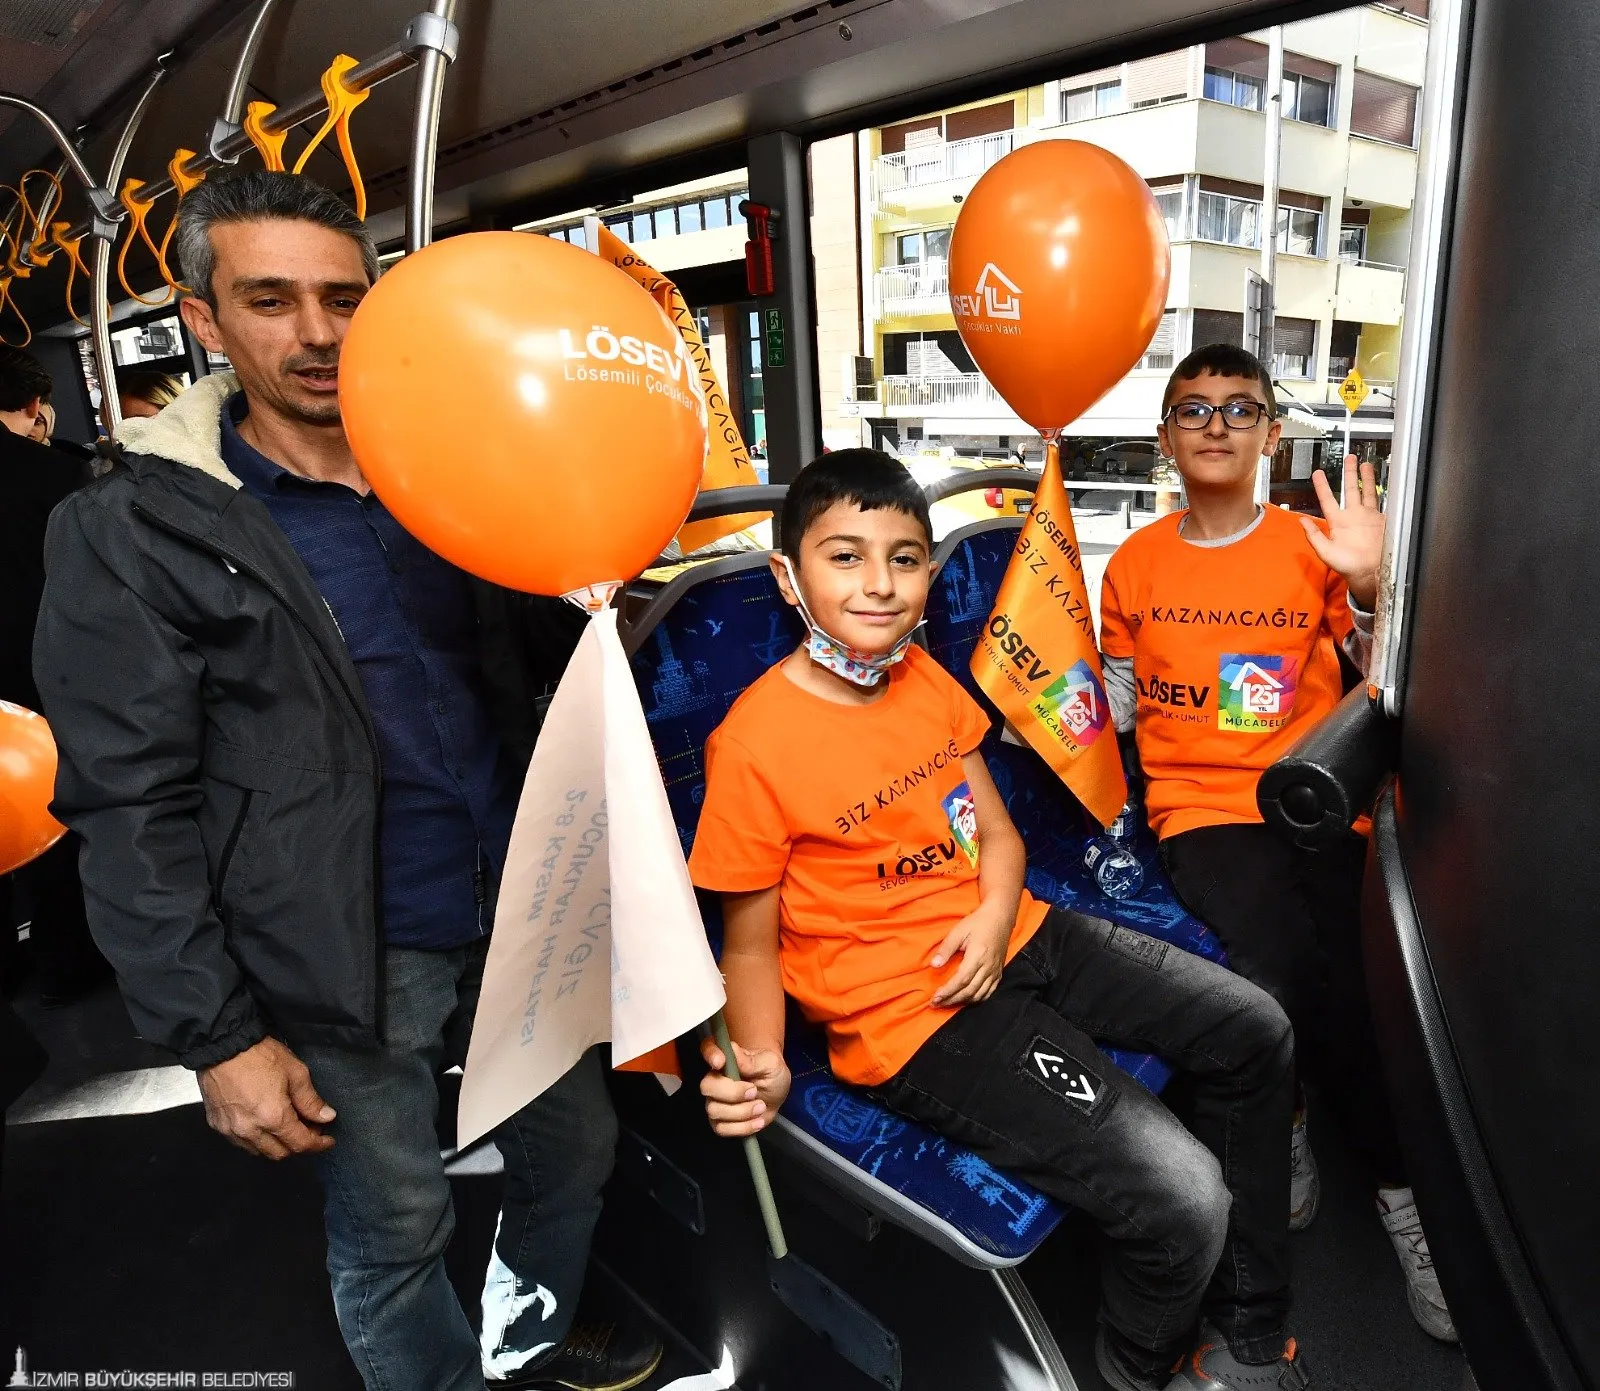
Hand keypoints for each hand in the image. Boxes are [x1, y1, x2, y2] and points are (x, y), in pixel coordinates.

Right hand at [198, 1036, 336, 1159]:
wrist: (222, 1046)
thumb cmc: (258, 1055)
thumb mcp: (295, 1072)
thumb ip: (310, 1100)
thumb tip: (325, 1116)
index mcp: (273, 1117)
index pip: (300, 1144)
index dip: (318, 1144)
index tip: (327, 1140)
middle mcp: (250, 1130)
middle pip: (280, 1153)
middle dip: (298, 1144)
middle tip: (309, 1128)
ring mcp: (231, 1130)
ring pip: (259, 1151)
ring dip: (276, 1144)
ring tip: (287, 1125)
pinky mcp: (217, 1125)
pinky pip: (240, 1142)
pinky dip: (256, 1139)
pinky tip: (263, 1124)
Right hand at [699, 1036, 789, 1137]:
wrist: (776, 1095)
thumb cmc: (771, 1073)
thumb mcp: (770, 1064)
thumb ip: (751, 1060)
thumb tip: (733, 1049)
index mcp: (725, 1058)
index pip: (708, 1049)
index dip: (710, 1055)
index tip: (720, 1062)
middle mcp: (715, 1079)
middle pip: (707, 1086)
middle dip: (732, 1093)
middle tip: (754, 1091)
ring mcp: (715, 1101)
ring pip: (714, 1110)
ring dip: (741, 1112)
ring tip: (761, 1106)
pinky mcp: (720, 1121)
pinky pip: (722, 1129)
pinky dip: (742, 1127)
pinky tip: (757, 1121)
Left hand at [930, 905, 1012, 1006]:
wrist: (1000, 917)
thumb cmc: (977, 922)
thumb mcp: (958, 931)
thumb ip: (946, 949)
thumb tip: (934, 965)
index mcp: (977, 956)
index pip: (961, 980)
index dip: (948, 991)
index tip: (935, 998)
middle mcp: (988, 967)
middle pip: (969, 991)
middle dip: (951, 1000)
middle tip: (936, 1003)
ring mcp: (995, 971)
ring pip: (979, 995)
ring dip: (962, 1002)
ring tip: (947, 1002)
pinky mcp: (999, 973)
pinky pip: (989, 992)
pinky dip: (977, 999)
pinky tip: (966, 999)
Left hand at [1302, 453, 1382, 609]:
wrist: (1369, 572)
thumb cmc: (1347, 565)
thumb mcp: (1326, 551)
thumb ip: (1314, 536)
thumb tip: (1302, 521)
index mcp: (1337, 522)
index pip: (1328, 499)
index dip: (1322, 486)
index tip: (1318, 473)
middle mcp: (1352, 516)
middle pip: (1349, 489)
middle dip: (1349, 473)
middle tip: (1349, 457)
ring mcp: (1367, 516)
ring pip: (1366, 491)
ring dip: (1365, 477)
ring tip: (1364, 463)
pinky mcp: (1381, 520)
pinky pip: (1380, 500)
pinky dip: (1380, 489)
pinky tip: (1382, 479)